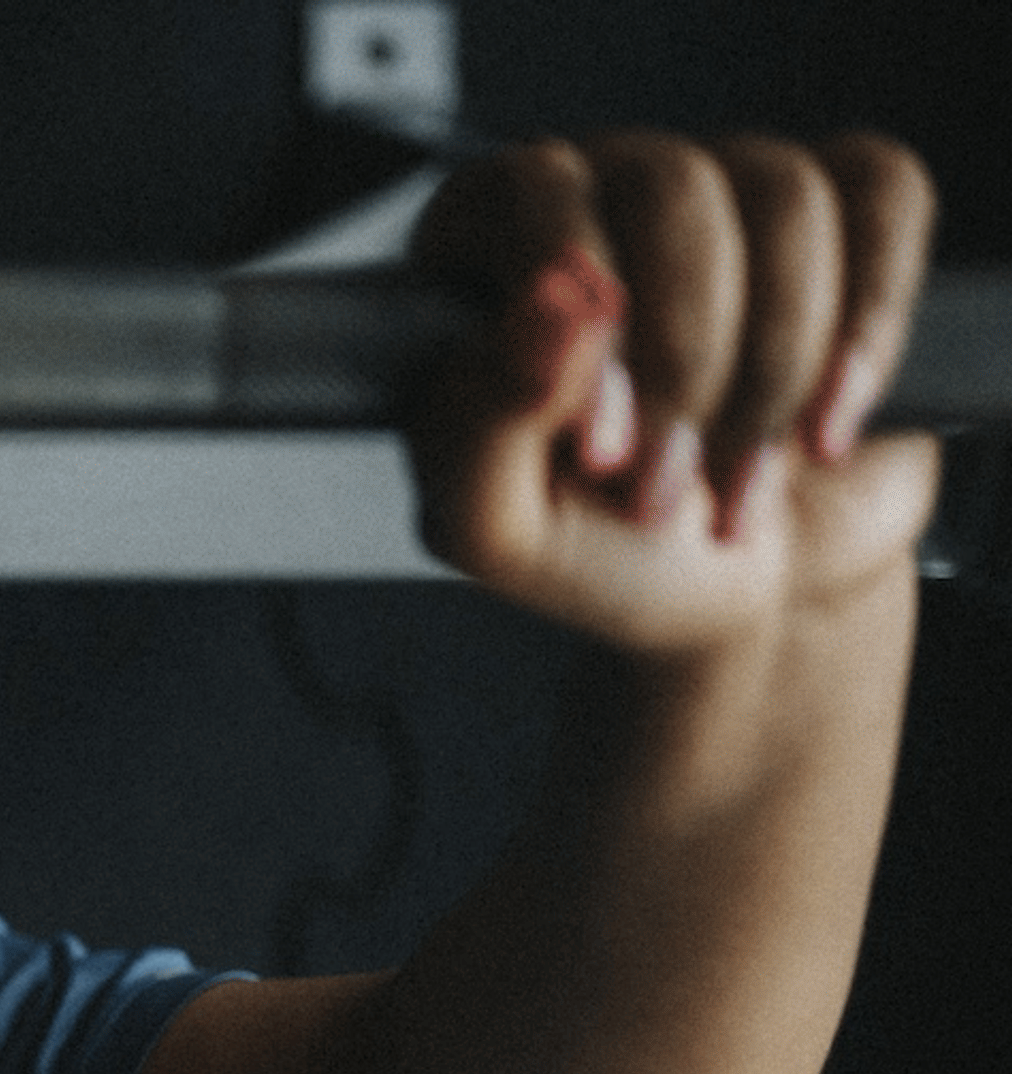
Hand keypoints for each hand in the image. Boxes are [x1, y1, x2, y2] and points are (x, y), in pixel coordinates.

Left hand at [407, 132, 936, 657]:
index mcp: (487, 246)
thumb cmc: (599, 549)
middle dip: (688, 363)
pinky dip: (867, 329)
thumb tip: (553, 307)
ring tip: (736, 482)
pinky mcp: (849, 210)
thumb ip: (481, 425)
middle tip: (664, 488)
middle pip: (674, 189)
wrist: (738, 592)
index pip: (543, 195)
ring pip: (785, 200)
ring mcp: (730, 190)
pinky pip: (885, 200)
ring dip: (774, 371)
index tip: (605, 449)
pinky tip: (827, 424)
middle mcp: (604, 191)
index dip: (589, 319)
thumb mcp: (501, 531)